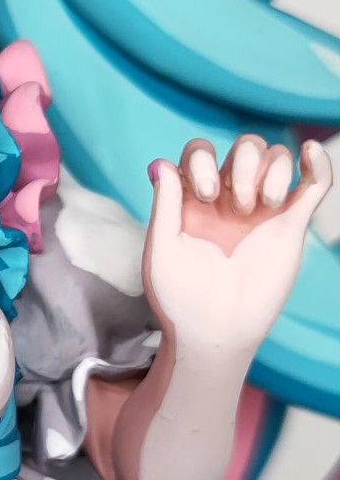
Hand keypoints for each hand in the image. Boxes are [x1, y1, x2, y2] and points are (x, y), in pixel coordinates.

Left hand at [144, 135, 331, 358]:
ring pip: (278, 158)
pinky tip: (310, 153)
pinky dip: (318, 162)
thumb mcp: (162, 250)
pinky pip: (314, 184)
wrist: (214, 332)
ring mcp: (263, 211)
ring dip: (272, 169)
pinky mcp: (291, 225)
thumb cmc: (181, 298)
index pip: (201, 152)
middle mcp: (230, 200)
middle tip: (237, 206)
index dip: (203, 160)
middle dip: (243, 164)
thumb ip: (165, 205)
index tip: (206, 195)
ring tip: (261, 206)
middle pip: (245, 147)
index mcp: (195, 201)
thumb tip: (162, 163)